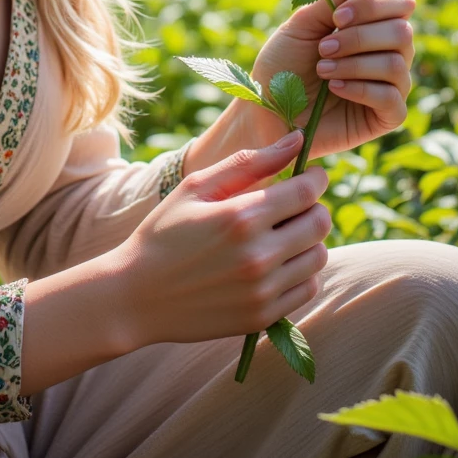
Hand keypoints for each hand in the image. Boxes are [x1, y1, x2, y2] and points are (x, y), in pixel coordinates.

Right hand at [111, 130, 330, 347]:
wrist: (137, 296)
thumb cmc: (164, 232)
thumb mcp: (197, 187)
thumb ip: (250, 162)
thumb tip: (297, 140)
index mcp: (240, 217)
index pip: (306, 193)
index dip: (314, 179)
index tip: (310, 175)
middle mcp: (257, 256)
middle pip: (320, 224)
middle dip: (313, 207)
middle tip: (294, 205)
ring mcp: (262, 290)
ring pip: (318, 256)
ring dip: (308, 240)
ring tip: (282, 234)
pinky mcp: (263, 316)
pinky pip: (307, 288)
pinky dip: (301, 272)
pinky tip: (276, 262)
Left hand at [245, 0, 413, 160]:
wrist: (263, 111)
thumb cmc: (282, 64)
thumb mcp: (305, 22)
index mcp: (371, 24)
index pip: (401, 1)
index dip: (374, 4)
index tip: (337, 16)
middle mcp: (387, 52)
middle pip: (402, 30)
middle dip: (359, 36)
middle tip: (324, 47)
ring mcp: (390, 85)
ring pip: (397, 63)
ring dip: (354, 62)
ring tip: (322, 69)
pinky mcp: (386, 117)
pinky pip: (393, 98)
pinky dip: (361, 88)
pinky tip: (336, 89)